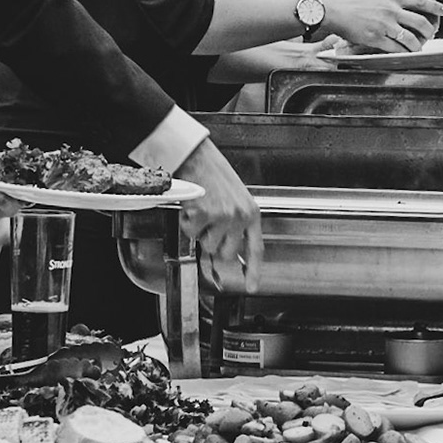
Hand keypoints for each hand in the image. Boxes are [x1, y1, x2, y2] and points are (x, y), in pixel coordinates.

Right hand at [179, 138, 262, 288]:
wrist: (197, 157)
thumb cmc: (214, 174)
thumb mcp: (234, 199)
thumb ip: (235, 226)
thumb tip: (227, 253)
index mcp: (251, 212)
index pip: (255, 248)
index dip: (253, 270)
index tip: (251, 286)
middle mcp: (240, 216)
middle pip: (226, 253)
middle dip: (214, 244)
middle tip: (209, 224)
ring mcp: (223, 216)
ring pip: (207, 245)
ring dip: (199, 231)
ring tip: (202, 209)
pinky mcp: (205, 214)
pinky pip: (191, 232)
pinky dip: (187, 222)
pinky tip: (192, 206)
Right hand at [319, 0, 442, 51]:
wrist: (330, 8)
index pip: (420, 1)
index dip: (436, 6)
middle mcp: (391, 10)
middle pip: (421, 22)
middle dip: (430, 31)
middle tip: (431, 36)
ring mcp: (384, 25)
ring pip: (411, 39)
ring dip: (417, 46)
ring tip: (417, 49)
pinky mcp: (375, 38)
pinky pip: (396, 49)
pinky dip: (403, 53)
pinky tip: (404, 54)